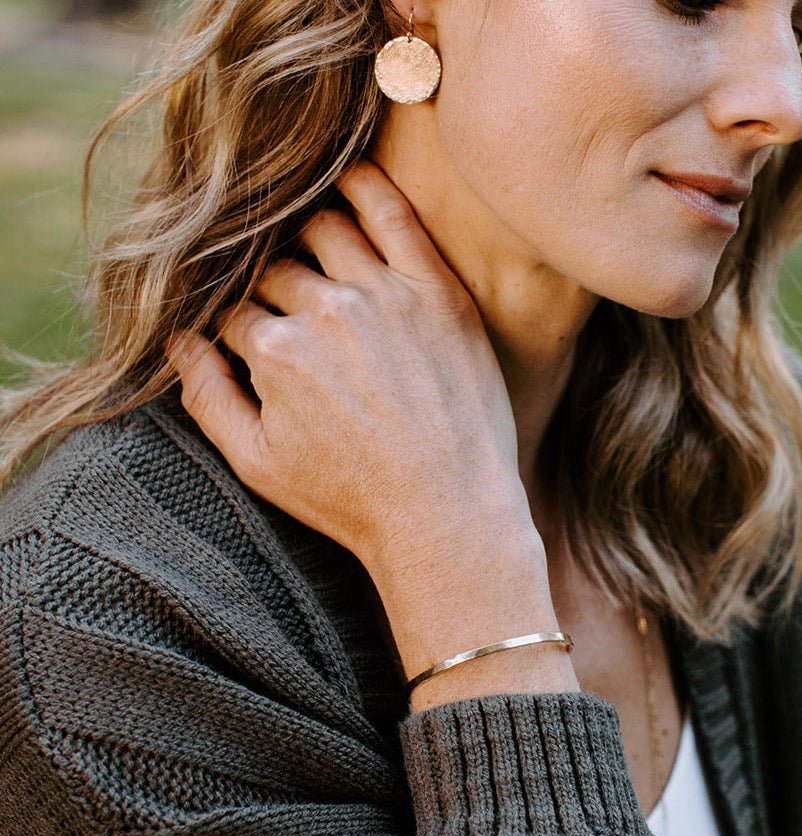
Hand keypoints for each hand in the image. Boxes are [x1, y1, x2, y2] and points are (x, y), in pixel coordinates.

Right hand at [168, 159, 533, 574]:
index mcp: (275, 352)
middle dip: (271, 286)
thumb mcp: (258, 465)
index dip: (239, 325)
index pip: (234, 309)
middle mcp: (325, 312)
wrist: (448, 514)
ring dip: (304, 235)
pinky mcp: (436, 290)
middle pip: (275, 269)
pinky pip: (393, 211)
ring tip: (310, 253)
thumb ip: (207, 397)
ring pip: (322, 229)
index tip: (255, 338)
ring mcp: (384, 295)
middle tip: (289, 304)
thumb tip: (175, 340)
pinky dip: (364, 185)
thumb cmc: (352, 499)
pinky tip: (348, 177)